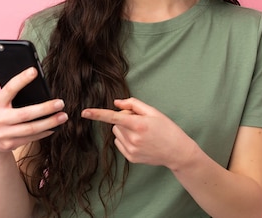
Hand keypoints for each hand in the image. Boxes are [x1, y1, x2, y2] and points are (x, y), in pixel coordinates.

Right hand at [0, 67, 67, 155]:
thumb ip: (12, 97)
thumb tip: (37, 87)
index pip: (9, 90)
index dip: (21, 80)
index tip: (34, 71)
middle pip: (25, 114)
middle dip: (45, 108)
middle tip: (61, 103)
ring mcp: (3, 134)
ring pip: (31, 129)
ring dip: (50, 122)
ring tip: (63, 116)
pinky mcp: (9, 145)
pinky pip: (31, 138)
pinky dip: (44, 132)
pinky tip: (54, 127)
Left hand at [81, 98, 196, 169]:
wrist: (177, 152)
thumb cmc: (167, 128)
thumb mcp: (153, 112)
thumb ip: (133, 104)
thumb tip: (116, 103)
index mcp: (139, 124)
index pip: (114, 117)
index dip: (97, 114)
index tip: (84, 112)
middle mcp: (133, 138)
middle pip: (116, 123)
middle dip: (124, 119)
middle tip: (140, 122)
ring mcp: (131, 150)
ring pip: (117, 133)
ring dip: (124, 129)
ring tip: (141, 132)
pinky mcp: (131, 158)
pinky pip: (120, 143)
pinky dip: (126, 139)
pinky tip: (140, 141)